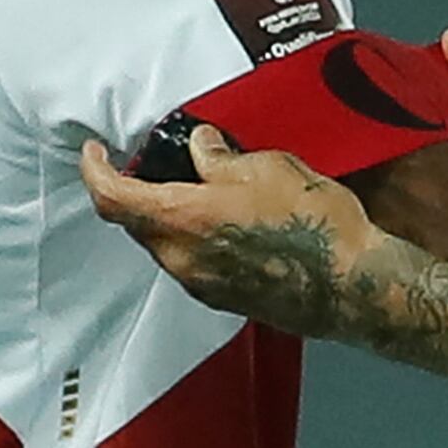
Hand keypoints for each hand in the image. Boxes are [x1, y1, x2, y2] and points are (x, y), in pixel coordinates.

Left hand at [79, 126, 378, 338]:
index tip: (95, 153)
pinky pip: (191, 263)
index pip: (113, 198)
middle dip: (138, 190)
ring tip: (205, 189)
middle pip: (137, 222)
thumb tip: (201, 148)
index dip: (95, 171)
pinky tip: (229, 221)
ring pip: (164, 243)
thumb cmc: (315, 222)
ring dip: (171, 215)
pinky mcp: (223, 299)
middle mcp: (182, 257)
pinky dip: (195, 237)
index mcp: (184, 218)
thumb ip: (220, 158)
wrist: (352, 283)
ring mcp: (201, 284)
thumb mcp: (267, 167)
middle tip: (157, 162)